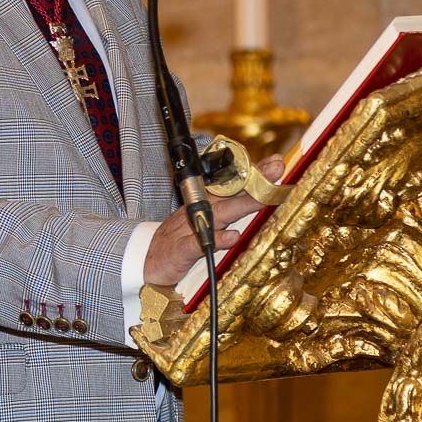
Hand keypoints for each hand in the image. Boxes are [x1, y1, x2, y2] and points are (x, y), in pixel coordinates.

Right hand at [143, 155, 285, 287]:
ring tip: (264, 198)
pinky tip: (232, 236)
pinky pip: (200, 242)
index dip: (255, 174)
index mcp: (207, 204)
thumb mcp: (204, 223)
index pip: (234, 186)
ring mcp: (191, 228)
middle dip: (255, 181)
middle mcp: (200, 210)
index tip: (277, 162)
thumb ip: (227, 214)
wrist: (144, 259)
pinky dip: (216, 239)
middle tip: (277, 168)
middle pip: (231, 193)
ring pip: (220, 213)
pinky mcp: (182, 248)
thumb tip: (255, 204)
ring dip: (242, 204)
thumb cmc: (178, 241)